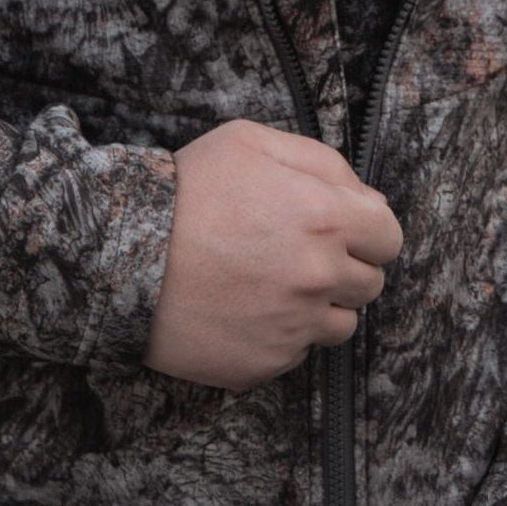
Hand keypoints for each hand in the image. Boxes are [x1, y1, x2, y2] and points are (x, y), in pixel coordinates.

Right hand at [146, 120, 403, 387]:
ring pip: (341, 325)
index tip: (337, 231)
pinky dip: (279, 335)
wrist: (117, 255)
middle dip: (343, 267)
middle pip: (370, 284)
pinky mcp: (265, 363)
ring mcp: (293, 326)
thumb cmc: (184, 192)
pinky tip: (243, 310)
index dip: (366, 231)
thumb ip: (322, 162)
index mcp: (326, 218)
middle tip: (294, 255)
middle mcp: (318, 276)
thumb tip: (368, 198)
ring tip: (269, 285)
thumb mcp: (251, 142)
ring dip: (318, 306)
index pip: (389, 237)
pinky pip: (296, 353)